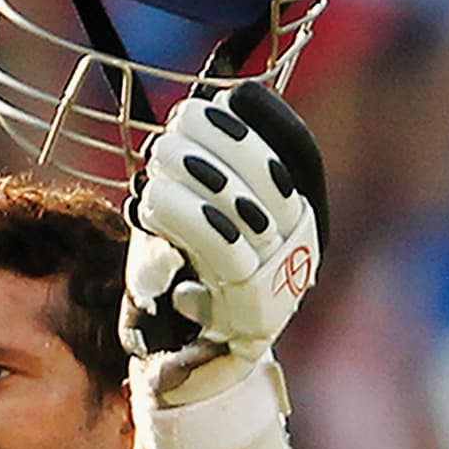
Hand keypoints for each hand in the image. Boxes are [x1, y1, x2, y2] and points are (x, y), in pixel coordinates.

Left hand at [121, 82, 328, 386]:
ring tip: (152, 165)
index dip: (271, 118)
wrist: (181, 364)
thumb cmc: (182, 279)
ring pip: (241, 209)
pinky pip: (218, 250)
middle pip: (270, 176)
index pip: (301, 155)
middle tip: (170, 130)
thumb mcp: (192, 210)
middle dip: (217, 141)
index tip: (233, 89)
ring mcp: (279, 283)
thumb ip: (204, 162)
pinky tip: (146, 203)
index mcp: (301, 219)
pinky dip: (180, 217)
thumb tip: (212, 85)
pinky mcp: (246, 312)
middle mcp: (302, 249)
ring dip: (190, 175)